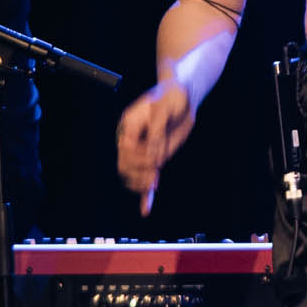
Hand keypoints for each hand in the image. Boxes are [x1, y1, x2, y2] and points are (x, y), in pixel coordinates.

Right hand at [116, 78, 194, 217]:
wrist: (181, 97)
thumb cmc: (171, 97)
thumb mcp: (164, 108)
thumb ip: (157, 132)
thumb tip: (156, 157)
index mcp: (129, 125)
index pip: (126, 148)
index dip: (138, 157)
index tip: (154, 160)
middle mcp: (132, 139)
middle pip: (125, 163)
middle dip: (138, 172)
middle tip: (153, 177)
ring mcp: (142, 149)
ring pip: (131, 173)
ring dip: (140, 183)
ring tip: (152, 186)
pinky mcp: (154, 157)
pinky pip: (146, 177)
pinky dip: (146, 194)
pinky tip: (146, 208)